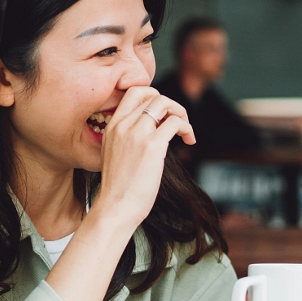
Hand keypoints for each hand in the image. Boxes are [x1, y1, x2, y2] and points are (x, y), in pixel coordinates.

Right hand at [90, 86, 195, 229]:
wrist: (115, 208)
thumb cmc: (119, 188)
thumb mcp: (115, 154)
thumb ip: (127, 138)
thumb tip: (154, 130)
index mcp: (112, 126)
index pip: (133, 92)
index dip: (153, 96)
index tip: (163, 114)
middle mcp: (123, 125)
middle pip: (152, 95)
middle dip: (170, 104)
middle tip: (178, 122)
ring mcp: (137, 134)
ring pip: (164, 103)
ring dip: (181, 113)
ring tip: (185, 131)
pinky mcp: (152, 146)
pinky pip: (175, 122)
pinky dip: (187, 128)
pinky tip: (189, 140)